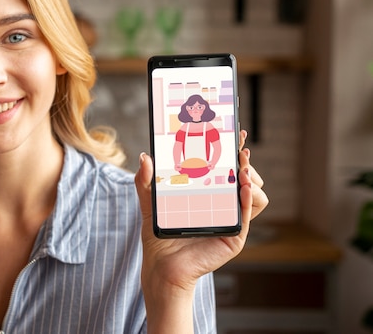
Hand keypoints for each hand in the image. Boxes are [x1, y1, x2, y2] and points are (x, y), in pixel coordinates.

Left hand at [134, 129, 266, 330]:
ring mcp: (231, 219)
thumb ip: (145, 181)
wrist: (162, 268)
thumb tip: (144, 156)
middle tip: (238, 147)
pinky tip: (245, 186)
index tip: (235, 132)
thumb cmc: (159, 237)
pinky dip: (250, 199)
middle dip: (244, 159)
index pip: (226, 168)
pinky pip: (248, 214)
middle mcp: (223, 204)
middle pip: (245, 176)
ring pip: (255, 193)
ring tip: (241, 168)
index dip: (233, 149)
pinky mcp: (234, 236)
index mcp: (208, 194)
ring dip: (251, 177)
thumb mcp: (150, 204)